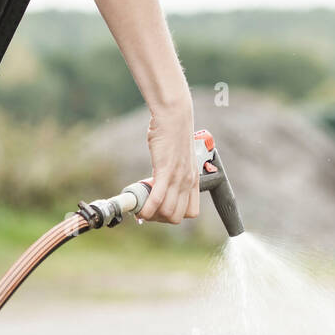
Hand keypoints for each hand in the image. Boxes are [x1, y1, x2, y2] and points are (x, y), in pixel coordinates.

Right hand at [138, 100, 199, 223]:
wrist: (174, 116)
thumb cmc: (174, 133)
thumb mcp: (180, 158)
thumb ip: (175, 172)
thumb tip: (162, 182)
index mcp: (194, 180)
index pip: (191, 213)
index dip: (175, 215)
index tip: (161, 209)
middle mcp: (188, 182)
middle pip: (177, 216)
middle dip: (160, 218)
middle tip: (147, 210)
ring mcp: (178, 178)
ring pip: (168, 212)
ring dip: (152, 215)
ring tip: (141, 208)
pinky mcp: (165, 171)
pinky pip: (158, 198)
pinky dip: (148, 209)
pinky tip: (140, 211)